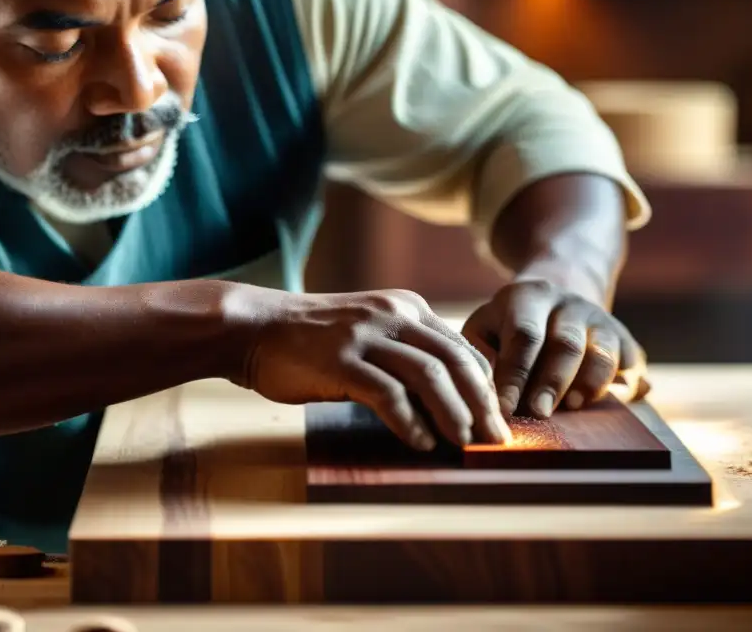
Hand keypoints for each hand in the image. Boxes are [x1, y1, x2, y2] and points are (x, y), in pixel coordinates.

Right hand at [240, 288, 512, 450]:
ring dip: (454, 414)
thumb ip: (403, 352)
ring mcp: (364, 336)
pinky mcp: (339, 360)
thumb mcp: (367, 331)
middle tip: (496, 439)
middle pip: (454, 360)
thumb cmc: (310, 338)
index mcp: (404, 307)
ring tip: (467, 444)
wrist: (254, 327)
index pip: (461, 346)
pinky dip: (409, 421)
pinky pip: (386, 393)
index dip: (484, 386)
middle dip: (481, 403)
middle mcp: (391, 315)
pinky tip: (420, 442)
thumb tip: (445, 398)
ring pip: (428, 375)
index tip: (496, 419)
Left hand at [461, 279, 643, 418]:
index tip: (505, 409)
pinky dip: (622, 387)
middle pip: (566, 343)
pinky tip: (609, 405)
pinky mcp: (625, 340)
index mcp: (529, 296)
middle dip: (552, 381)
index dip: (515, 374)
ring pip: (603, 351)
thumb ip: (480, 355)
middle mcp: (569, 304)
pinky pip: (630, 365)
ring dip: (589, 383)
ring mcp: (601, 320)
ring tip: (573, 408)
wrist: (553, 301)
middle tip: (539, 413)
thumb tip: (486, 392)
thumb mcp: (484, 328)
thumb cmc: (506, 326)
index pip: (524, 335)